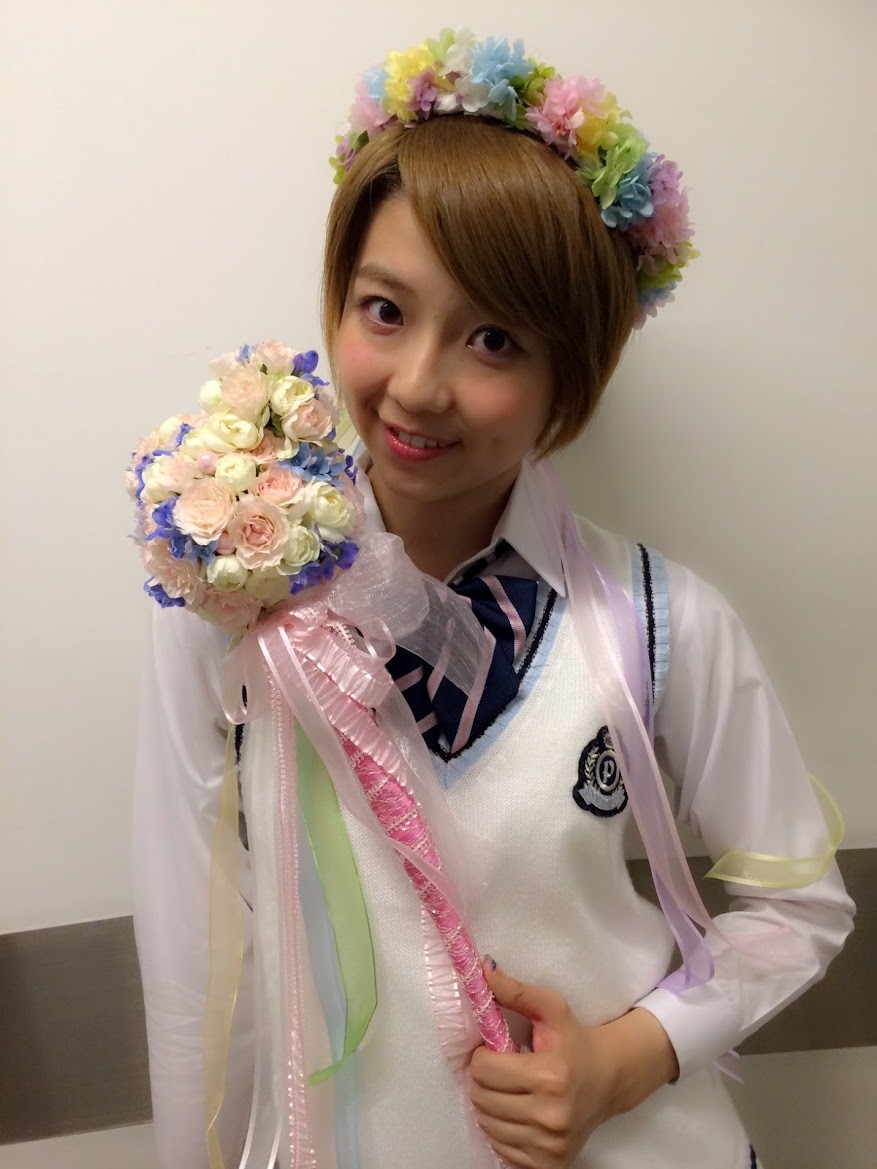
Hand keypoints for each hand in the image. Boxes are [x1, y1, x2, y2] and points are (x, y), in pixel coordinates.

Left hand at [469, 960, 678, 1168]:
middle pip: (481, 1099)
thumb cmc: (576, 1040)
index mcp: (549, 1075)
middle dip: (484, 1080)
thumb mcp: (551, 1009)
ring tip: (509, 1089)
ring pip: (488, 1126)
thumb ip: (515, 991)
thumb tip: (483, 969)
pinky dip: (502, 1130)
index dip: (482, 1056)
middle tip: (500, 1069)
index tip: (495, 1050)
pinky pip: (502, 1149)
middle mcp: (551, 1115)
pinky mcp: (550, 1164)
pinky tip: (518, 1112)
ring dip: (490, 1106)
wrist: (611, 1079)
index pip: (484, 1070)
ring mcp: (551, 1144)